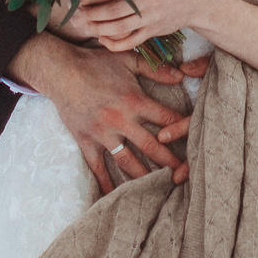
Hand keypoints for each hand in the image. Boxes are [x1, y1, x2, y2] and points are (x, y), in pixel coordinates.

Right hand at [7, 34, 191, 195]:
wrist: (60, 70)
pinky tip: (115, 197)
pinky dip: (106, 183)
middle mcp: (121, 120)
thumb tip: (181, 76)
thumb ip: (155, 69)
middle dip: (170, 161)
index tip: (196, 141)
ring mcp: (103, 134)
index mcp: (134, 100)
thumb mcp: (127, 60)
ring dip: (145, 176)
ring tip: (160, 188)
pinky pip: (97, 167)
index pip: (166, 119)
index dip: (182, 130)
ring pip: (128, 161)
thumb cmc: (95, 63)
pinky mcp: (86, 142)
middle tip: (186, 176)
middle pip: (151, 146)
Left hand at [72, 0, 205, 56]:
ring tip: (83, 26)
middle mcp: (147, 0)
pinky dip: (114, 44)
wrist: (193, 3)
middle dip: (90, 14)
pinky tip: (102, 39)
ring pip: (119, 28)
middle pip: (113, 10)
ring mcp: (150, 18)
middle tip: (75, 16)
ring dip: (98, 28)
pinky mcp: (153, 32)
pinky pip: (130, 42)